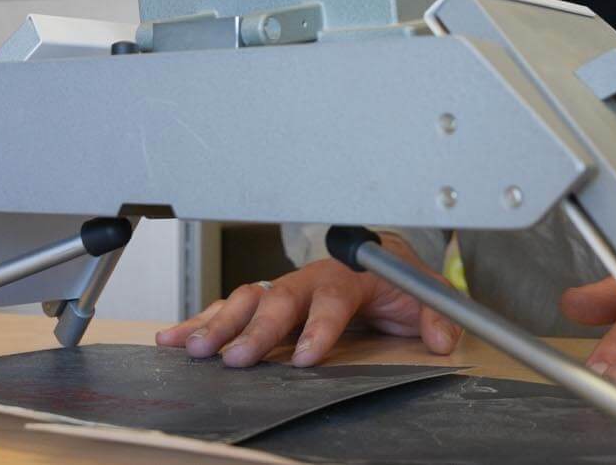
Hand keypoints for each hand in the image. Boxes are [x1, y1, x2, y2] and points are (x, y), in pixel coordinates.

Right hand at [155, 235, 462, 367]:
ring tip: (191, 348)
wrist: (377, 255)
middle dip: (255, 330)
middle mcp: (309, 279)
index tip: (304, 358)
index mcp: (348, 277)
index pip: (332, 300)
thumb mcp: (424, 292)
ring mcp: (285, 287)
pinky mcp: (267, 300)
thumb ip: (435, 315)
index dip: (318, 329)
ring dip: (218, 324)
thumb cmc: (394, 276)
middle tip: (236, 359)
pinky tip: (173, 338)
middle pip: (278, 300)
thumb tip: (442, 339)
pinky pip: (230, 307)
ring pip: (247, 301)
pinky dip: (200, 320)